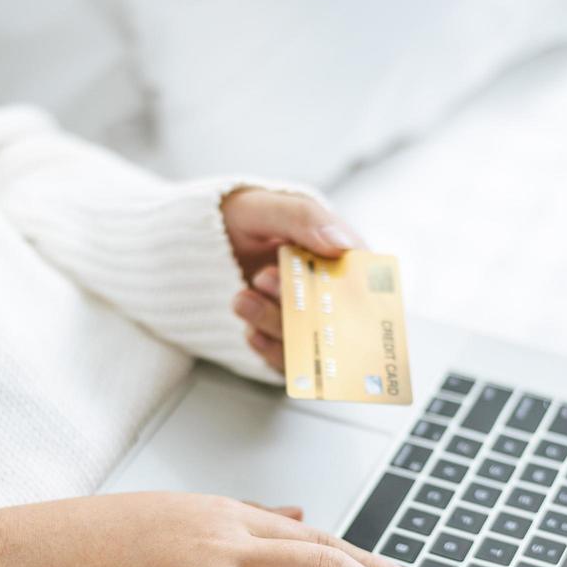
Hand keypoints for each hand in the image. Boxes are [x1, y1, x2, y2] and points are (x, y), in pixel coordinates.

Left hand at [220, 188, 366, 371]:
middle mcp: (328, 290)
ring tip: (242, 300)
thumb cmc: (245, 218)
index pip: (364, 277)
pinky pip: (287, 359)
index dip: (350, 286)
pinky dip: (268, 348)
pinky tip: (250, 333)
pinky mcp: (286, 343)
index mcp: (339, 253)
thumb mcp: (267, 207)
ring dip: (275, 323)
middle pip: (334, 313)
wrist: (203, 244)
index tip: (322, 282)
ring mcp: (306, 320)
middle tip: (263, 276)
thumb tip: (342, 244)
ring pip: (308, 338)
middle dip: (299, 302)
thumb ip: (303, 218)